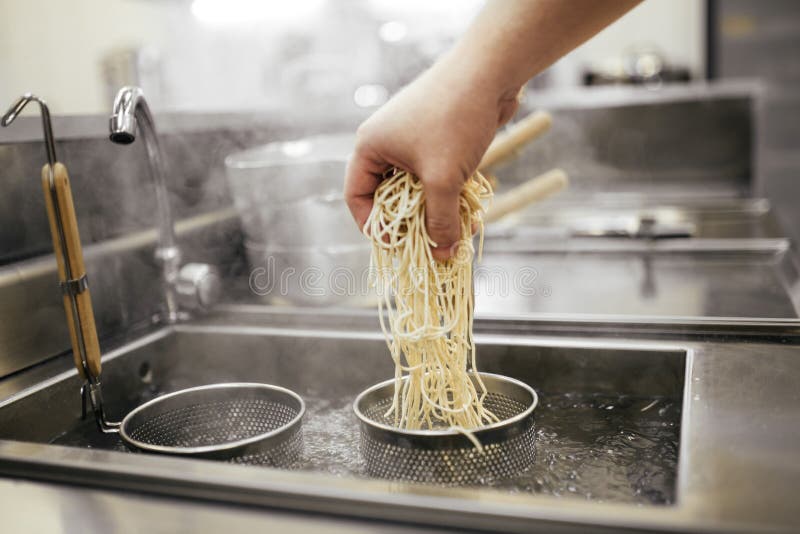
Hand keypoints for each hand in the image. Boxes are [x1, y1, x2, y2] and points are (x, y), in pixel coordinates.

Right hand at [344, 53, 518, 259]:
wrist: (490, 70)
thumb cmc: (455, 120)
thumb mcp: (444, 179)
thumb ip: (440, 220)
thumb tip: (442, 255)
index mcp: (371, 147)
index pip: (356, 196)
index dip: (373, 226)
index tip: (397, 246)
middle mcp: (387, 143)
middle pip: (389, 197)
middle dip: (412, 223)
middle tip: (432, 245)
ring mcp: (414, 140)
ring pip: (419, 189)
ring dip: (438, 213)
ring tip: (459, 233)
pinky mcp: (439, 139)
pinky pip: (438, 177)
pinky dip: (452, 196)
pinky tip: (472, 213)